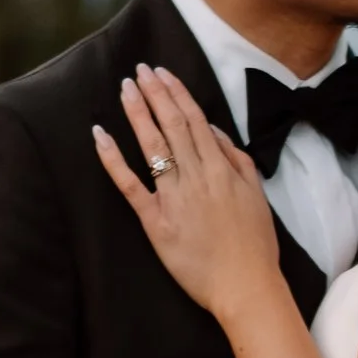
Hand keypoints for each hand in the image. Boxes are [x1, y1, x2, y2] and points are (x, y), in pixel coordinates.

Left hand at [93, 67, 285, 327]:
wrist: (247, 287)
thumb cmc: (255, 246)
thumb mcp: (256, 195)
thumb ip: (237, 159)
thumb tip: (214, 129)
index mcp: (221, 169)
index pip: (195, 120)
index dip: (176, 93)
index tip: (162, 73)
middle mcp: (196, 177)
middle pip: (171, 126)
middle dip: (154, 94)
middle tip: (138, 70)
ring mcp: (174, 198)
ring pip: (152, 147)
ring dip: (137, 114)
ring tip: (126, 89)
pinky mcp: (157, 222)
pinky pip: (130, 186)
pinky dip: (113, 160)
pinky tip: (100, 136)